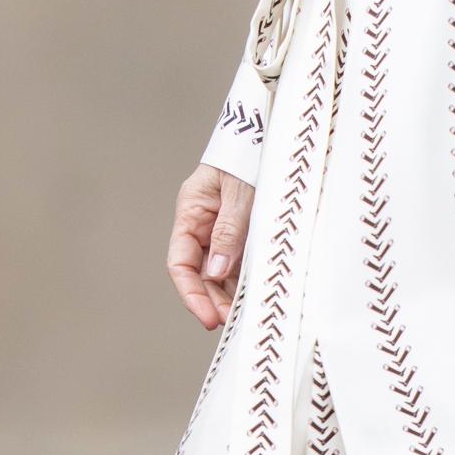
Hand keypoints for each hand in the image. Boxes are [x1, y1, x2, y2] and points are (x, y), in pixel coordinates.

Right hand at [168, 166, 254, 328]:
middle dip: (212, 300)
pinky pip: (240, 262)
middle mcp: (203, 224)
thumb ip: (229, 230)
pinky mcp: (245, 232)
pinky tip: (253, 295)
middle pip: (199, 273)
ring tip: (245, 314)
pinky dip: (244, 280)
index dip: (190, 293)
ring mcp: (223, 229)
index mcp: (192, 211)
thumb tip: (216, 271)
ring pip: (219, 272)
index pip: (180, 262)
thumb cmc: (252, 155)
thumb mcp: (240, 192)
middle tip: (232, 321)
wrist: (274, 132)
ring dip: (229, 294)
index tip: (207, 316)